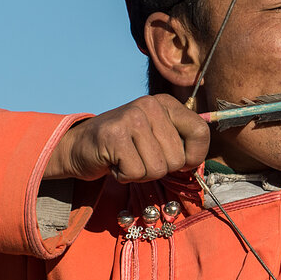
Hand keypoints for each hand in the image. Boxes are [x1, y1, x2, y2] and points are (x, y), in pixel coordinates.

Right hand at [45, 95, 211, 182]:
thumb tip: (199, 160)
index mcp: (166, 103)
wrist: (79, 147)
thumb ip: (180, 142)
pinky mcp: (114, 136)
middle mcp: (150, 105)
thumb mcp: (157, 136)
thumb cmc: (124, 146)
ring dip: (141, 173)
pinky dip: (124, 176)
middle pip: (178, 158)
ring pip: (158, 168)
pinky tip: (114, 163)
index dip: (195, 156)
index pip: (201, 131)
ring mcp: (131, 118)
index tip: (180, 162)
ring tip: (126, 159)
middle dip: (159, 168)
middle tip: (139, 157)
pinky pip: (136, 172)